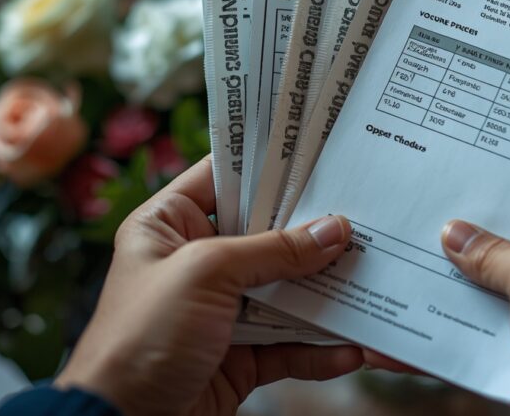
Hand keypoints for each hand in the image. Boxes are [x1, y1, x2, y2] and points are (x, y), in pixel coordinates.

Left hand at [54, 155, 361, 415]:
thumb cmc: (139, 337)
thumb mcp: (204, 273)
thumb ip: (272, 250)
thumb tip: (333, 230)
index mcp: (168, 225)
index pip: (224, 179)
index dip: (268, 166)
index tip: (319, 155)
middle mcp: (195, 262)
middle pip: (266, 237)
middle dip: (313, 234)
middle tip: (362, 219)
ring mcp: (220, 311)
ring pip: (285, 292)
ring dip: (325, 293)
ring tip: (370, 280)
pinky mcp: (239, 356)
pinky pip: (288, 345)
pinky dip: (319, 349)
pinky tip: (351, 348)